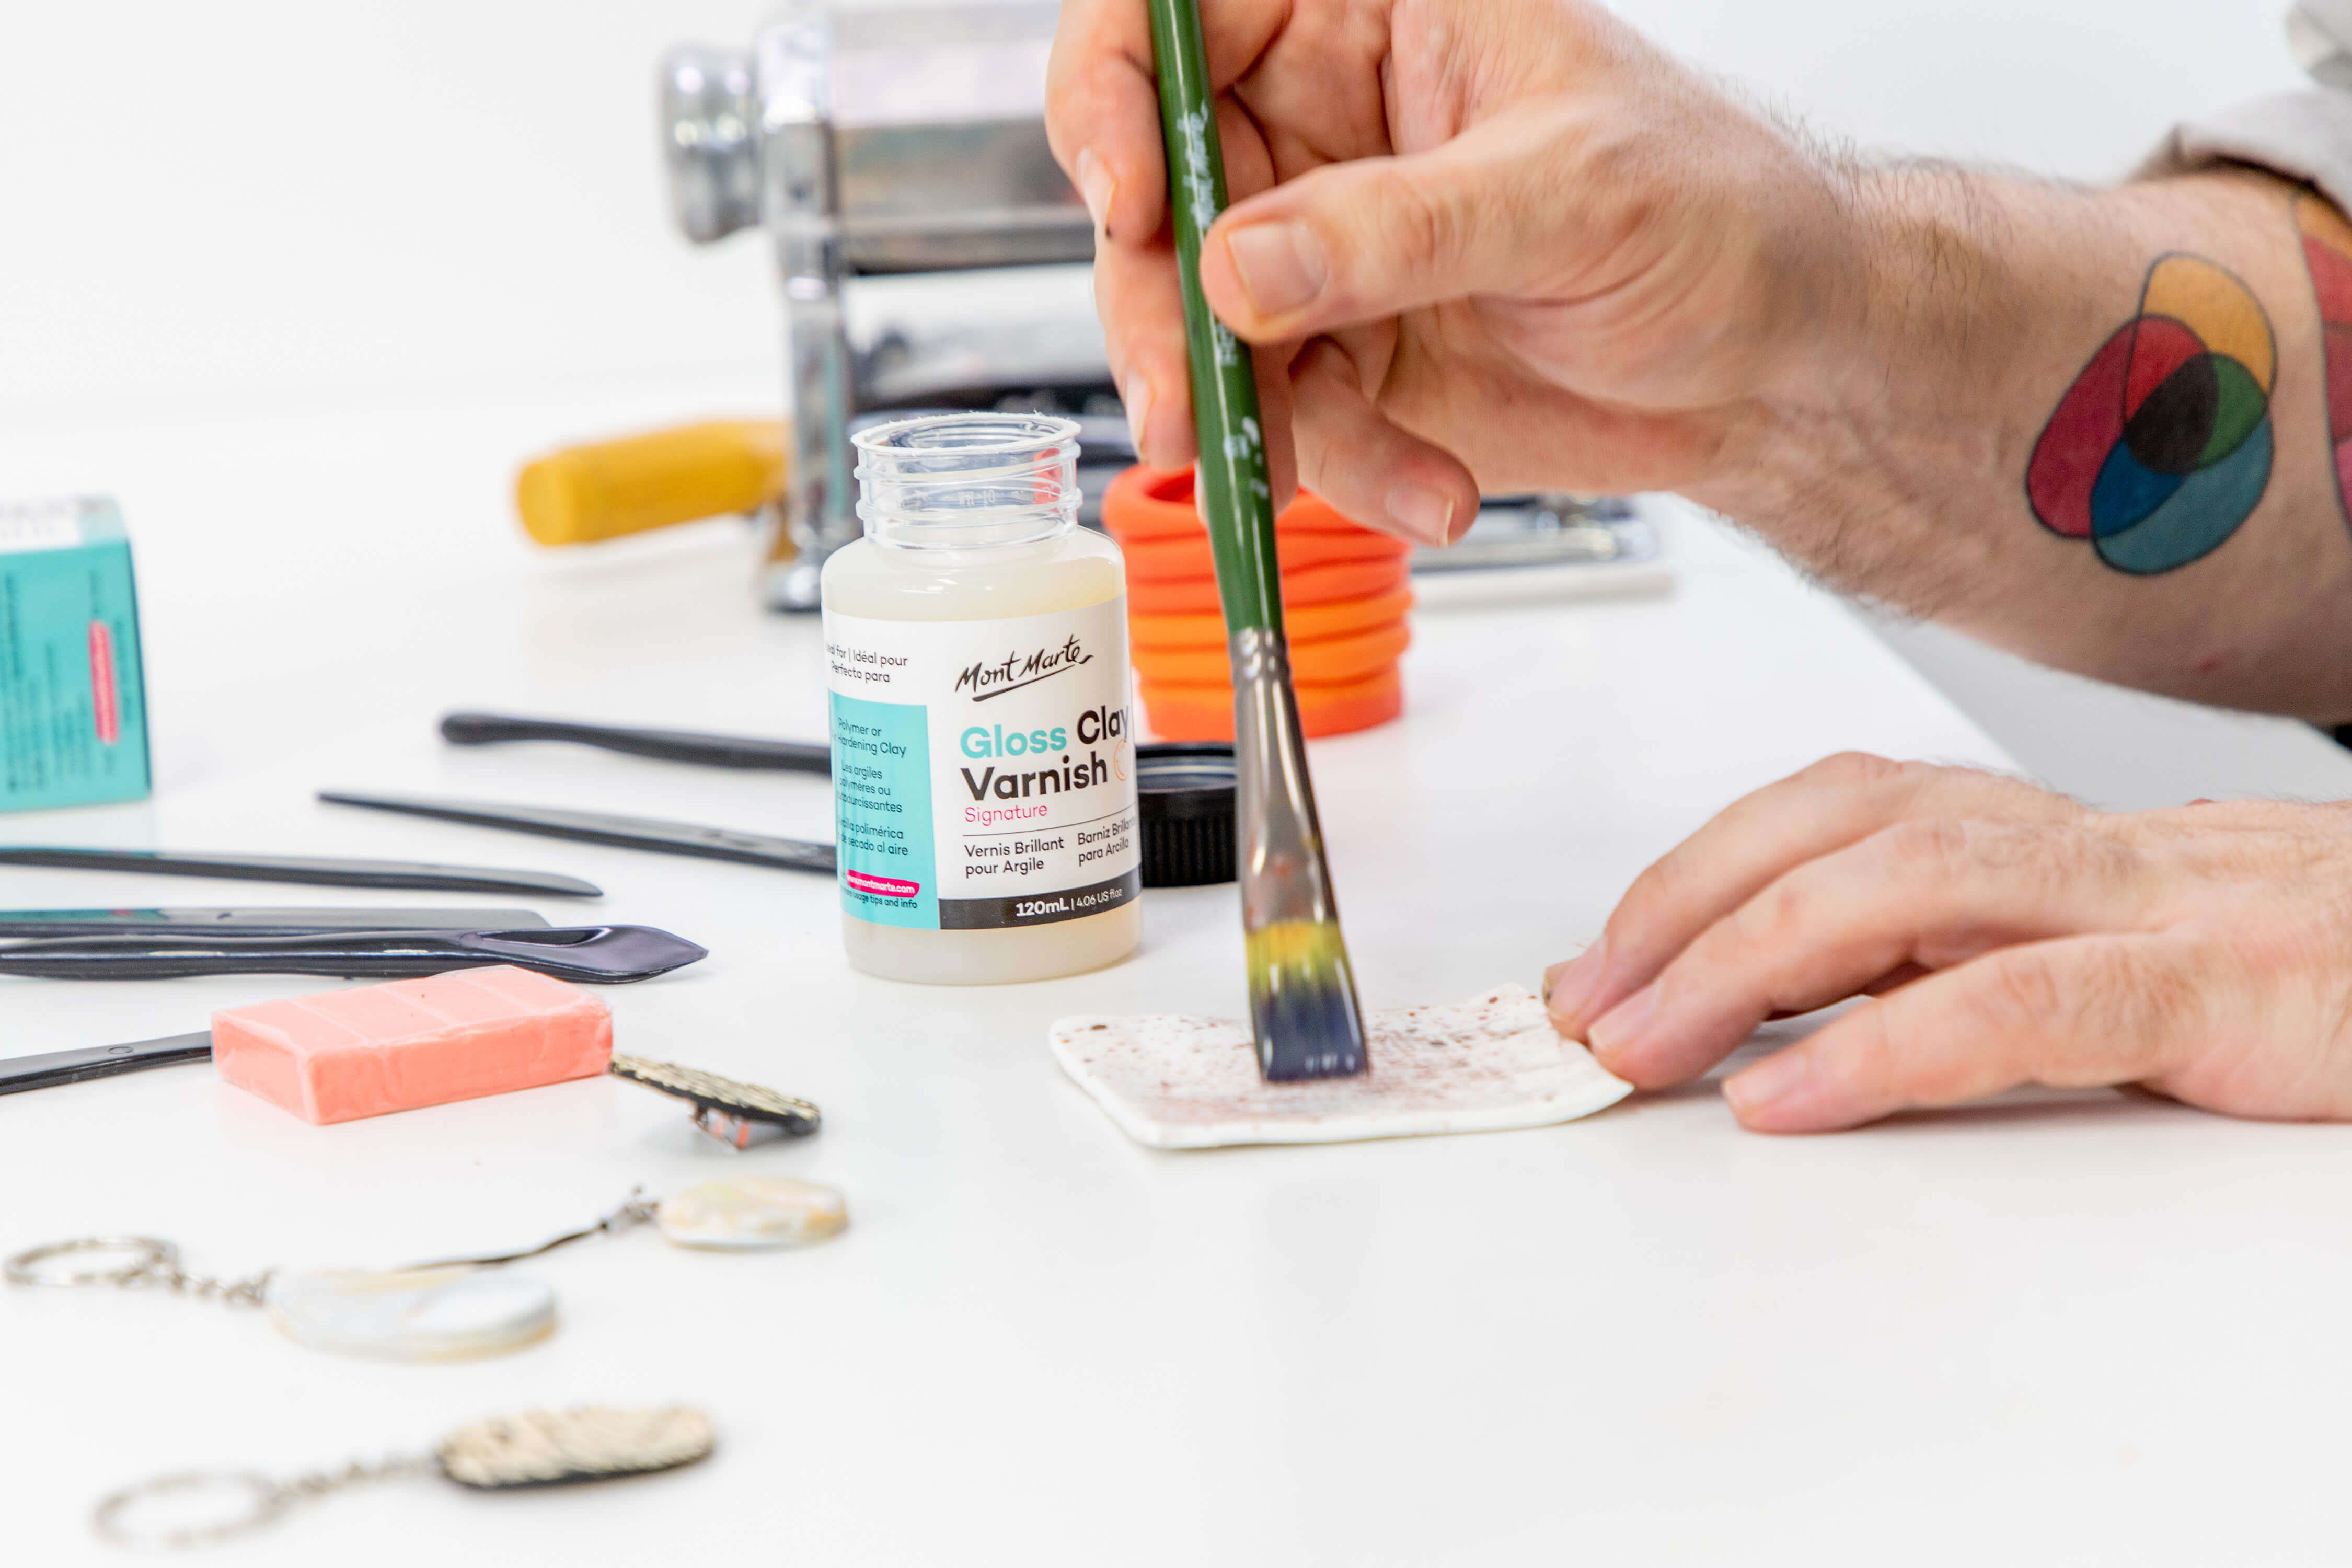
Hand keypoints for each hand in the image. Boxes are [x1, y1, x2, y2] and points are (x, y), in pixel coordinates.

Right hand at [1046, 0, 1862, 543]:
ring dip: (1246, 420)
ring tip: (1322, 473)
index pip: (1173, 16)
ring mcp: (1322, 254)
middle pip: (1156, 197)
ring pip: (1200, 331)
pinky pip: (1282, 424)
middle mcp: (1320, 127)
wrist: (1780, 363)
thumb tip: (1236, 269)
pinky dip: (1338, 474)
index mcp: (1364, 17)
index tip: (1130, 200)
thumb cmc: (1719, 214)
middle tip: (1186, 405)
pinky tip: (1431, 491)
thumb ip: (1398, 226)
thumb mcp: (1573, 193)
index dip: (1113, 96)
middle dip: (1162, 312)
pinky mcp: (1344, 363)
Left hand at [1542, 752, 2351, 1131]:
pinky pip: (2027, 1001)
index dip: (1697, 873)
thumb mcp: (2107, 946)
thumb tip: (1793, 1004)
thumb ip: (1962, 958)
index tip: (1601, 961)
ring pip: (1907, 885)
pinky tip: (1785, 1098)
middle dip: (1686, 910)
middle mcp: (2087, 845)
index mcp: (2050, 832)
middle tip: (1587, 1009)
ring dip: (1745, 962)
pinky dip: (1885, 1046)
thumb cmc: (2294, 967)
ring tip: (1646, 1044)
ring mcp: (2160, 903)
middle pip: (1839, 830)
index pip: (1832, 811)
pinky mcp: (2227, 990)